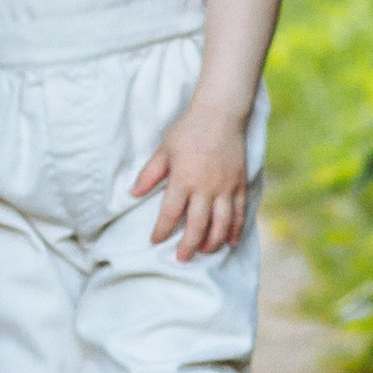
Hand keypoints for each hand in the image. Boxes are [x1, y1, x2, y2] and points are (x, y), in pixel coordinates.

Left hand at [132, 103, 251, 263]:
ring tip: (204, 252)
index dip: (162, 230)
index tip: (155, 241)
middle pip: (197, 225)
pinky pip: (239, 212)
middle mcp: (205, 188)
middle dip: (188, 246)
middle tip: (182, 259)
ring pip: (221, 224)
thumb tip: (133, 193)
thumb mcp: (164, 149)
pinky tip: (231, 242)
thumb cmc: (188, 130)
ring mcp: (224, 188)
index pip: (170, 213)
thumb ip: (150, 173)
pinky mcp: (239, 184)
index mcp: (183, 179)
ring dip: (212, 242)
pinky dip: (236, 229)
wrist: (220, 114)